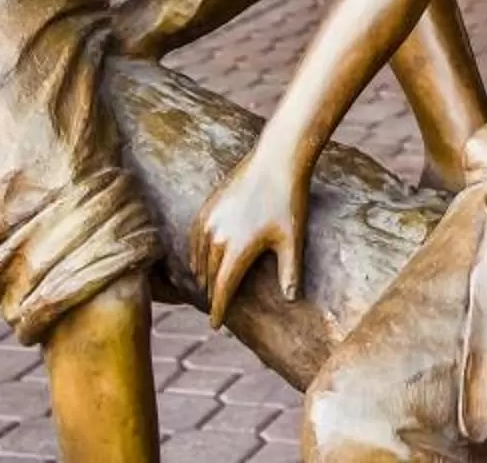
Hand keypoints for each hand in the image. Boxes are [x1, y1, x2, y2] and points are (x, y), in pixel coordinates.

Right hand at [191, 142, 307, 327]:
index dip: (218, 310)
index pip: (222, 289)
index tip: (215, 326)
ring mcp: (209, 221)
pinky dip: (196, 254)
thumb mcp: (293, 239)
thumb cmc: (289, 200)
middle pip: (208, 277)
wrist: (276, 160)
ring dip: (202, 276)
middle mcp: (217, 237)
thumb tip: (291, 301)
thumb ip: (290, 272)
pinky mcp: (207, 207)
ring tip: (209, 288)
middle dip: (212, 295)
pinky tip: (202, 260)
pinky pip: (194, 239)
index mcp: (238, 249)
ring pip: (198, 259)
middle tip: (216, 310)